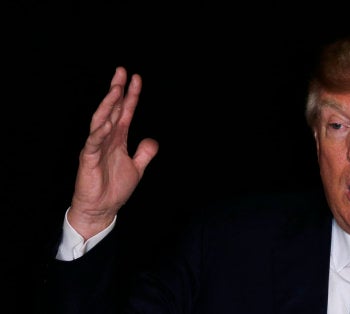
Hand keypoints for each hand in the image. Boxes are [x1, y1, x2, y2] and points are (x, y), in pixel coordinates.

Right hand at [67, 67, 158, 238]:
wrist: (101, 209)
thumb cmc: (114, 188)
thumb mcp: (137, 168)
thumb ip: (144, 153)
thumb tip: (152, 140)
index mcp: (118, 139)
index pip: (125, 111)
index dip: (131, 95)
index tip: (136, 78)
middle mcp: (106, 138)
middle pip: (111, 110)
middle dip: (116, 90)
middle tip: (121, 71)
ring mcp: (96, 147)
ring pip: (101, 121)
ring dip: (108, 105)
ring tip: (115, 90)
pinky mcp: (88, 159)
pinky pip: (93, 143)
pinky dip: (99, 133)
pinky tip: (106, 123)